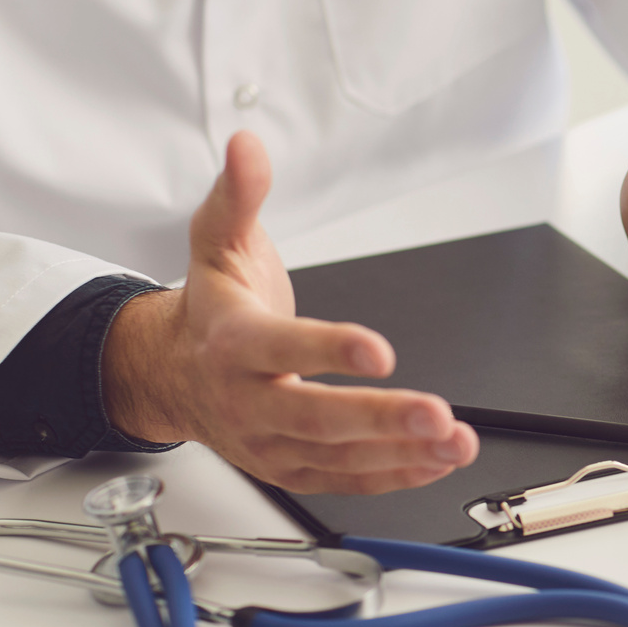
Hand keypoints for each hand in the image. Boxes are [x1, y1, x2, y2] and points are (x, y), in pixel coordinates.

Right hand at [103, 132, 478, 493]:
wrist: (171, 372)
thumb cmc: (212, 308)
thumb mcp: (218, 242)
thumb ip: (239, 196)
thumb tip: (247, 147)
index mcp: (233, 342)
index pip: (281, 348)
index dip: (329, 351)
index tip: (380, 351)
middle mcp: (246, 399)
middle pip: (314, 417)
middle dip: (379, 418)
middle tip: (437, 413)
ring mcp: (267, 441)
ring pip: (337, 456)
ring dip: (402, 452)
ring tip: (456, 441)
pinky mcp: (289, 467)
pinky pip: (344, 479)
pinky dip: (394, 474)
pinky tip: (437, 461)